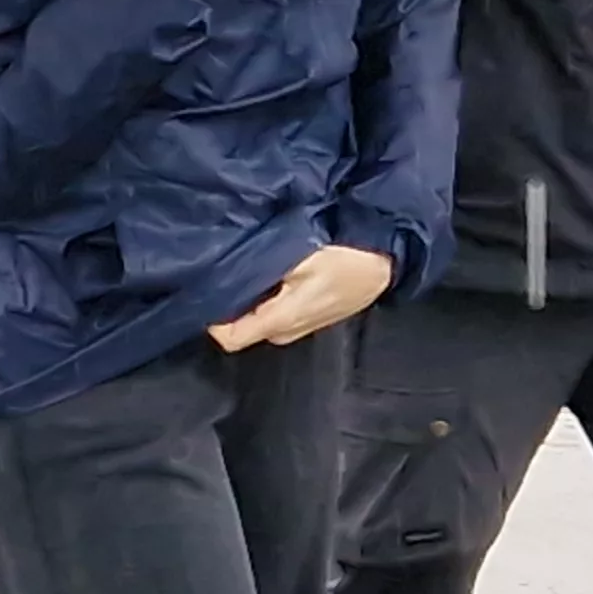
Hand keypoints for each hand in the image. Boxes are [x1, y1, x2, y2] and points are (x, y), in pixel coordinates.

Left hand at [209, 246, 393, 350]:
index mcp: (280, 320)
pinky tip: (276, 278)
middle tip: (231, 271)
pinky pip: (274, 316)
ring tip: (255, 270)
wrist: (384, 264)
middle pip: (241, 327)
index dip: (212, 317)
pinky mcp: (307, 322)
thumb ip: (260, 269)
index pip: (229, 338)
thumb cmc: (345, 258)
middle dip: (231, 304)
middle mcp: (285, 333)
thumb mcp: (298, 256)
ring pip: (257, 321)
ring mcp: (298, 330)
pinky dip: (267, 300)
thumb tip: (226, 274)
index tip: (208, 290)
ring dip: (250, 300)